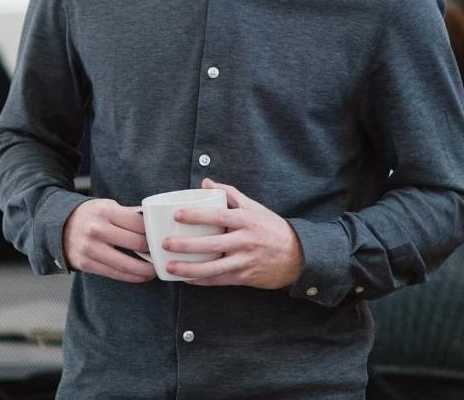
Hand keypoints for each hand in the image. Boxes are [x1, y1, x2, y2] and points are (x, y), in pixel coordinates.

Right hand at [62, 198, 155, 282]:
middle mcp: (97, 230)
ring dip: (145, 270)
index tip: (159, 236)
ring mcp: (90, 248)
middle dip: (152, 250)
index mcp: (105, 211)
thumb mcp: (106, 206)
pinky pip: (114, 274)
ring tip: (154, 270)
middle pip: (136, 243)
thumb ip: (127, 214)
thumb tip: (152, 223)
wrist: (59, 226)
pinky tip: (140, 276)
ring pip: (126, 264)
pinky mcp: (86, 264)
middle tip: (160, 254)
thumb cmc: (89, 215)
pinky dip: (131, 277)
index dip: (152, 231)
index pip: (138, 223)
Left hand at [162, 179, 303, 289]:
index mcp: (247, 221)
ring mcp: (245, 261)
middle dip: (186, 245)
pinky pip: (219, 280)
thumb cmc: (272, 229)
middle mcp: (245, 241)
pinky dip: (201, 281)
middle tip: (165, 243)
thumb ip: (231, 194)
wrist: (298, 257)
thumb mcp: (255, 208)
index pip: (218, 216)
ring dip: (189, 269)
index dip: (197, 215)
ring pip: (213, 268)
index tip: (177, 214)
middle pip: (212, 244)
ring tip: (170, 266)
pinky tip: (186, 279)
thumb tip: (206, 183)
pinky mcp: (245, 277)